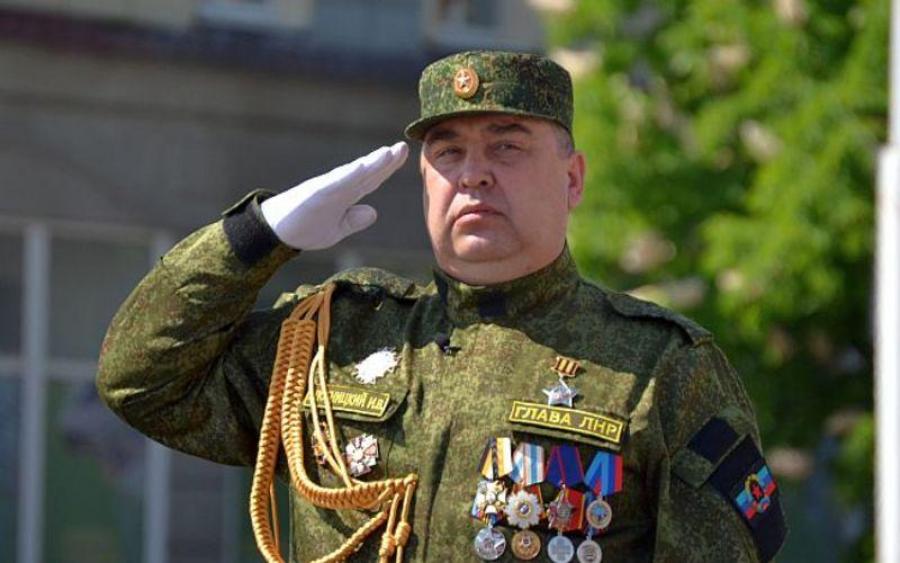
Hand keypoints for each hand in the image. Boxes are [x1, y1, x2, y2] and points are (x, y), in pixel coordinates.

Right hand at [261, 142, 408, 249]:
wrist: (275, 233)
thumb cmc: (303, 228)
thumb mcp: (335, 230)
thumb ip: (353, 221)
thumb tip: (374, 212)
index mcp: (345, 195)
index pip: (371, 178)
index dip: (388, 167)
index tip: (402, 153)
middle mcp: (338, 187)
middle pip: (366, 173)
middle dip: (385, 160)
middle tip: (403, 147)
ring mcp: (326, 189)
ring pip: (352, 174)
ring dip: (370, 164)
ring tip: (387, 153)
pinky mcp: (314, 194)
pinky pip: (333, 184)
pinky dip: (348, 175)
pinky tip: (361, 166)